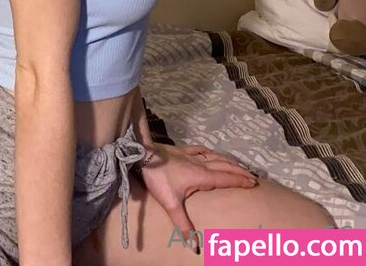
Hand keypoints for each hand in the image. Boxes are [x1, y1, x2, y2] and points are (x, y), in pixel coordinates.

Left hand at [138, 143, 258, 254]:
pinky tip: (212, 152)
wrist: (143, 155)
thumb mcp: (171, 204)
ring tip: (239, 165)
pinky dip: (211, 151)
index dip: (240, 180)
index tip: (254, 183)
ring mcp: (191, 155)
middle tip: (253, 176)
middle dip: (239, 171)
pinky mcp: (182, 150)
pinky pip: (201, 149)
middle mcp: (200, 164)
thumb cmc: (158, 179)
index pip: (225, 178)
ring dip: (229, 161)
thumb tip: (195, 246)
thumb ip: (184, 225)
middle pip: (224, 166)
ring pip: (215, 156)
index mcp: (201, 176)